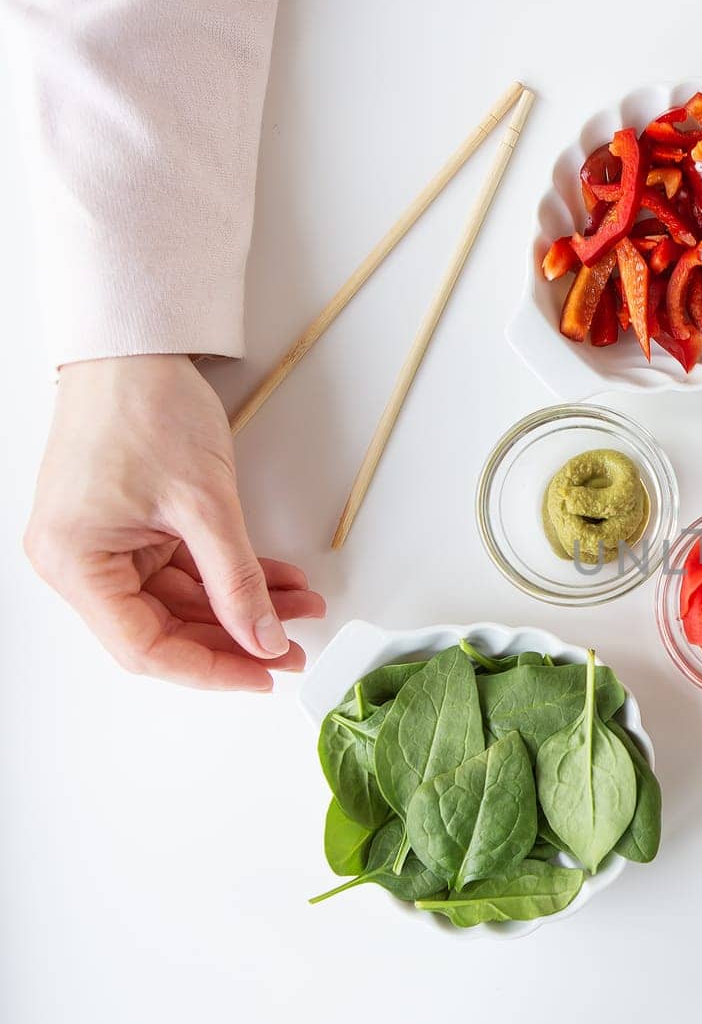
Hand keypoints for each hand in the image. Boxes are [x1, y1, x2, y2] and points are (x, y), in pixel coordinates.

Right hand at [24, 354, 325, 690]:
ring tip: (303, 608)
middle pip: (164, 629)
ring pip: (182, 601)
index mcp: (76, 563)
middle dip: (237, 638)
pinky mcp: (131, 529)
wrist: (134, 349)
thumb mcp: (205, 503)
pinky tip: (282, 582)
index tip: (264, 674)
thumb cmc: (145, 408)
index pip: (145, 648)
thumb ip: (237, 581)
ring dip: (244, 606)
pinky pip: (185, 569)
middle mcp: (80, 562)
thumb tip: (265, 639)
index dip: (211, 669)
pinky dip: (232, 576)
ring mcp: (106, 546)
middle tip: (296, 649)